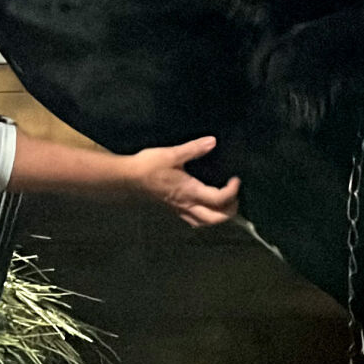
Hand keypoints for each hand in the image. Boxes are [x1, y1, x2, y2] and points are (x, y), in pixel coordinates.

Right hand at [126, 136, 240, 226]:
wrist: (128, 178)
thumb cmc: (149, 166)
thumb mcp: (172, 154)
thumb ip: (194, 149)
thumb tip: (212, 141)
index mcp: (190, 191)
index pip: (218, 199)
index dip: (232, 192)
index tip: (236, 179)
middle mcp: (187, 204)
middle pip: (214, 219)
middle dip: (229, 211)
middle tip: (235, 196)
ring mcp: (180, 209)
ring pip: (204, 222)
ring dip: (218, 217)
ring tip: (225, 204)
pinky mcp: (173, 209)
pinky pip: (194, 220)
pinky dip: (205, 217)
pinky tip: (206, 207)